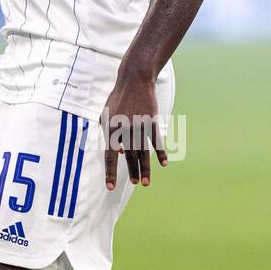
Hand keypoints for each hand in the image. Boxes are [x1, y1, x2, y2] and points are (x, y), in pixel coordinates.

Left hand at [100, 58, 167, 189]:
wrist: (133, 82)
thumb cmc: (117, 100)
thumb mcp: (107, 115)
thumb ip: (109, 134)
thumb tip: (120, 152)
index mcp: (111, 129)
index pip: (109, 156)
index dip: (110, 173)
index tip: (111, 187)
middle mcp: (125, 129)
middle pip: (129, 156)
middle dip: (132, 172)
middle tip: (135, 184)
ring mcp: (139, 126)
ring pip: (142, 152)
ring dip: (144, 169)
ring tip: (145, 183)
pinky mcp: (151, 122)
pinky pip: (156, 141)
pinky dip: (160, 153)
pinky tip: (163, 165)